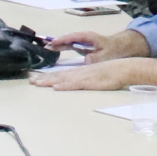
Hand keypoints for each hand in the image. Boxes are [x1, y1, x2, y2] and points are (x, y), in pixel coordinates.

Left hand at [40, 56, 156, 92]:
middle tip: (30, 80)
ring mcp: (85, 77)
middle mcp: (80, 73)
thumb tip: (76, 86)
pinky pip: (76, 84)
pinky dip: (65, 85)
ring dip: (50, 81)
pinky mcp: (91, 82)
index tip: (35, 79)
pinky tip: (56, 87)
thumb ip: (86, 81)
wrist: (126, 69)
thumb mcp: (96, 77)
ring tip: (37, 83)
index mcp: (81, 72)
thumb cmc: (113, 74)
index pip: (61, 74)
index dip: (48, 77)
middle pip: (59, 76)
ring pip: (64, 79)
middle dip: (44, 78)